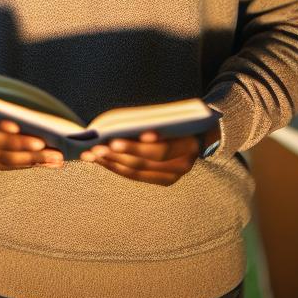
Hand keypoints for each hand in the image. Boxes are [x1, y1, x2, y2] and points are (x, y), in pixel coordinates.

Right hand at [0, 99, 63, 170]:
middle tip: (55, 152)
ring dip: (34, 161)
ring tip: (56, 159)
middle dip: (29, 151)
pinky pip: (5, 166)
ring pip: (5, 161)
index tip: (23, 129)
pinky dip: (26, 164)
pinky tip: (45, 162)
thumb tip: (38, 118)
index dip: (3, 131)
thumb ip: (2, 105)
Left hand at [83, 129, 210, 186]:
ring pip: (137, 172)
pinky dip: (116, 167)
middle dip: (119, 154)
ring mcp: (173, 176)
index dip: (140, 146)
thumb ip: (157, 122)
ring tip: (92, 154)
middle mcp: (183, 165)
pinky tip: (101, 160)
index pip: (164, 149)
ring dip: (112, 162)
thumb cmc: (185, 121)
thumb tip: (122, 124)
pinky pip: (136, 176)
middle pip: (146, 162)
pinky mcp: (163, 180)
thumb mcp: (178, 117)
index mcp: (190, 146)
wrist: (205, 135)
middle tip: (97, 147)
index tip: (118, 140)